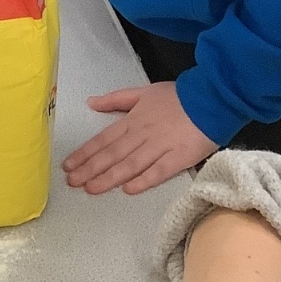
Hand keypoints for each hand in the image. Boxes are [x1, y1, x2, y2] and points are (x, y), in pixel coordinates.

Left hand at [62, 81, 216, 194]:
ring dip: (109, 177)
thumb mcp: (143, 91)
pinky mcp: (180, 157)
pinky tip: (128, 189)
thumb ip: (116, 99)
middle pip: (113, 153)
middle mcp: (143, 134)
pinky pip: (159, 171)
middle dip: (90, 168)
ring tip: (91, 188)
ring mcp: (161, 146)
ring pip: (130, 164)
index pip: (104, 138)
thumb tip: (91, 102)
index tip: (68, 165)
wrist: (212, 98)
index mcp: (133, 119)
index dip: (86, 152)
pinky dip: (143, 180)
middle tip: (72, 182)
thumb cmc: (178, 97)